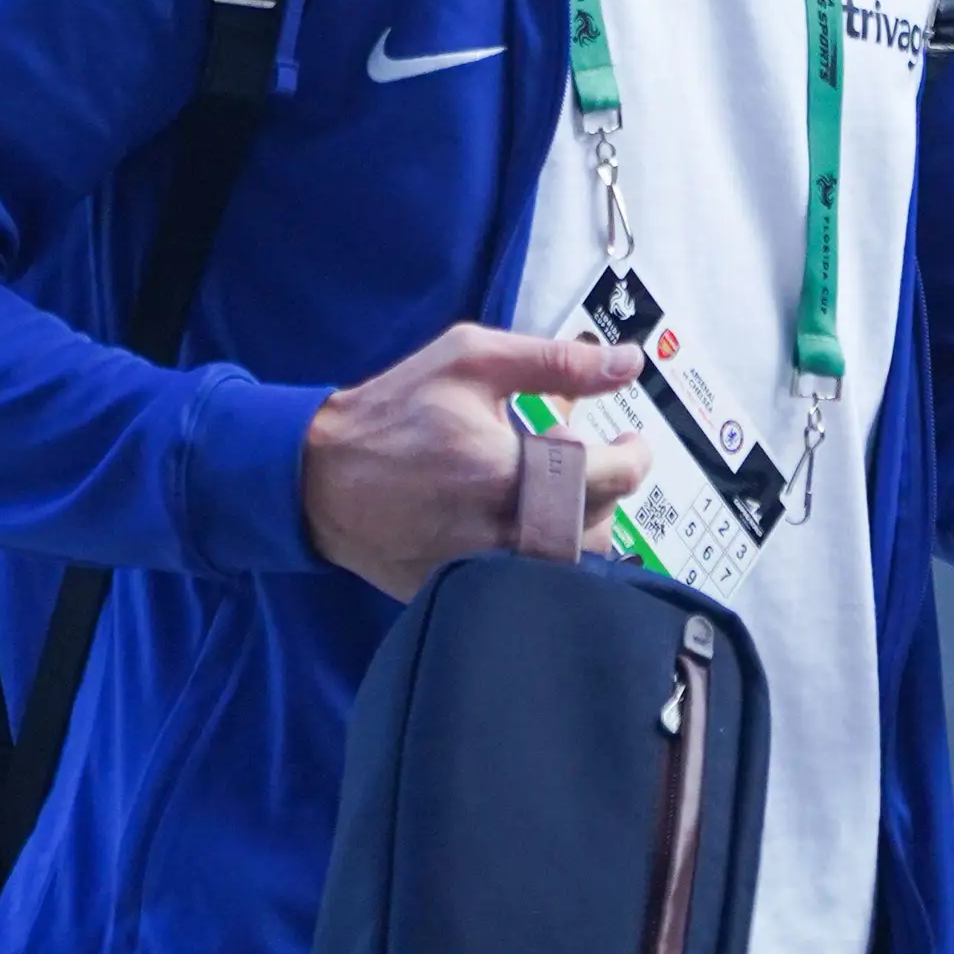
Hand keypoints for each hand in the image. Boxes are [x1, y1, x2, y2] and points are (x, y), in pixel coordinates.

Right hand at [302, 326, 655, 601]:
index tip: (632, 443)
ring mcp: (484, 571)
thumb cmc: (393, 412)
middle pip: (600, 525)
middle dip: (599, 487)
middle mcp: (502, 531)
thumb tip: (628, 363)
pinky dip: (540, 552)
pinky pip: (532, 583)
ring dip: (577, 524)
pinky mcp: (467, 593)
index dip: (634, 456)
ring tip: (545, 490)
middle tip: (568, 456)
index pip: (610, 477)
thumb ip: (554, 361)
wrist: (319, 479)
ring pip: (573, 564)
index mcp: (508, 470)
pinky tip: (514, 518)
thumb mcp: (470, 361)